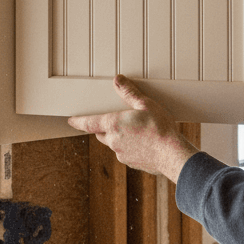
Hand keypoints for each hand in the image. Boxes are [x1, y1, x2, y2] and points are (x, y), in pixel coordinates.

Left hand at [68, 75, 198, 182]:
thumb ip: (130, 93)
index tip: (71, 120)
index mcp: (114, 125)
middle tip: (113, 120)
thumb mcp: (146, 104)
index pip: (89, 123)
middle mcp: (114, 141)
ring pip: (113, 143)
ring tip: (135, 130)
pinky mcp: (131, 163)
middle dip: (102, 128)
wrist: (172, 155)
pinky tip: (143, 142)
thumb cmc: (160, 129)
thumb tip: (118, 80)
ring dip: (118, 137)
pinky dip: (129, 147)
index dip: (78, 121)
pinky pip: (124, 153)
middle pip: (100, 133)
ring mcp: (121, 154)